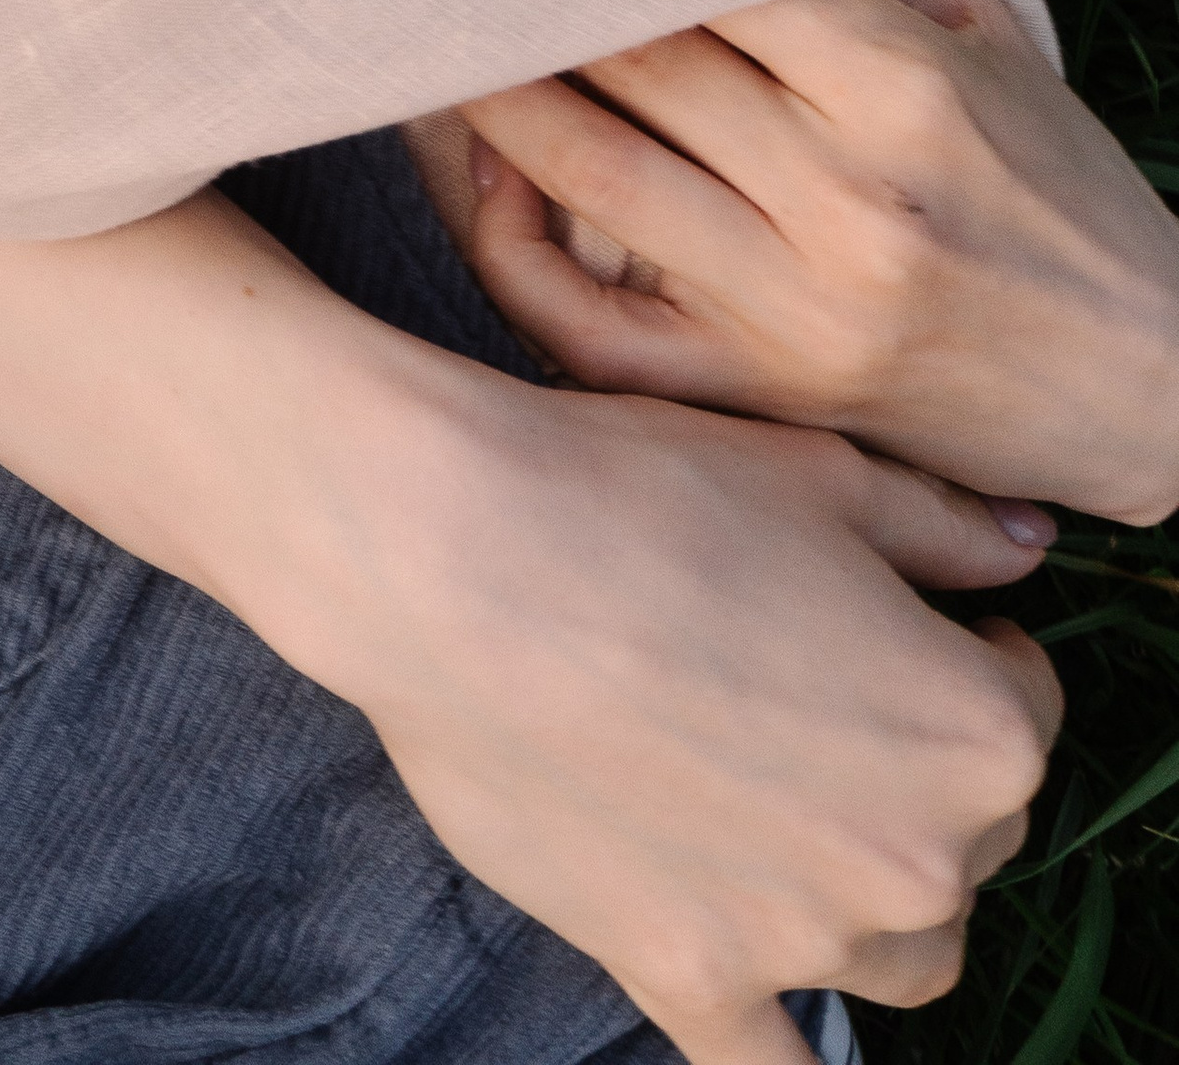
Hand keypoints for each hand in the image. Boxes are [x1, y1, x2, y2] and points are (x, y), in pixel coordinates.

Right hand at [276, 350, 1060, 1064]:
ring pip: (901, 956)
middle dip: (915, 769)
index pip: (1020, 704)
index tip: (876, 612)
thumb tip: (1013, 557)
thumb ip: (943, 531)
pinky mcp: (687, 977)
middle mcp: (917, 861)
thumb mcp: (820, 475)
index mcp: (977, 733)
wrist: (465, 558)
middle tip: (809, 691)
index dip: (952, 644)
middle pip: (967, 838)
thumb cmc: (647, 494)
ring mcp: (803, 939)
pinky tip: (753, 972)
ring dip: (871, 893)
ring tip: (785, 808)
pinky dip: (776, 1033)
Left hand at [460, 0, 1178, 521]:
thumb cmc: (1063, 194)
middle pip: (638, 62)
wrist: (1155, 381)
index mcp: (903, 86)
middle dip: (535, 0)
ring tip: (430, 38)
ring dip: (495, 99)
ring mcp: (796, 303)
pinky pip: (597, 330)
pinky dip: (517, 253)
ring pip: (596, 174)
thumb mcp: (994, 51)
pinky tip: (484, 183)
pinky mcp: (765, 392)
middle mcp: (844, 191)